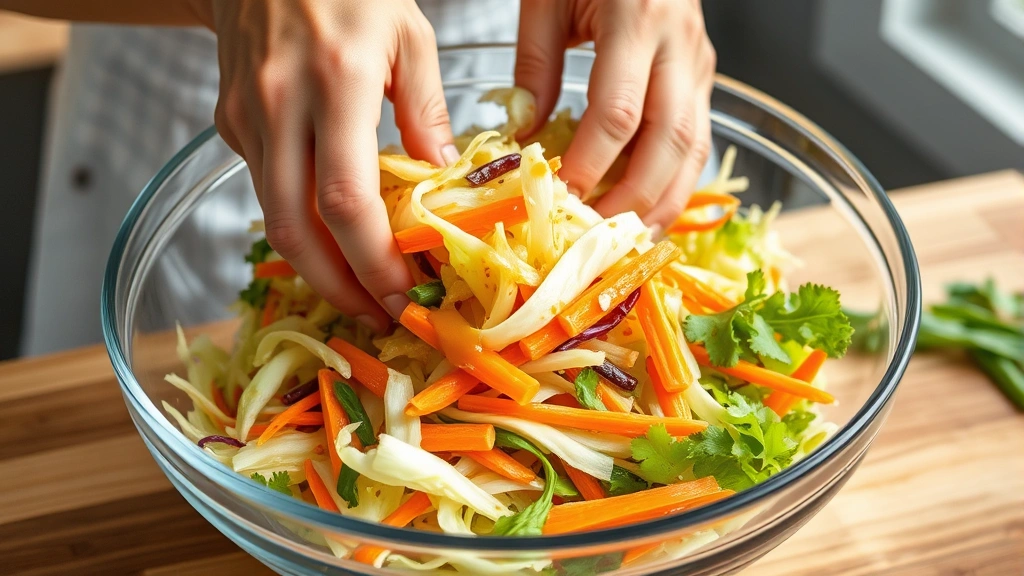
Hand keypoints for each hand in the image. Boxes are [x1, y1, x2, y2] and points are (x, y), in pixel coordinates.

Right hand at [207, 0, 457, 331]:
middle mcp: (280, 107)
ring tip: (360, 289)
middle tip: (377, 315)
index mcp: (336, 83)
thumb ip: (427, 112)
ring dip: (317, 267)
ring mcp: (246, 118)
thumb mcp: (409, 35)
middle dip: (339, 288)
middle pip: (298, 230)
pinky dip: (300, 224)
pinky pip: (266, 189)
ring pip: (274, 219)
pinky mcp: (229, 123)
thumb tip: (444, 182)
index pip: (346, 199)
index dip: (373, 261)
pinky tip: (333, 234)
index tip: (403, 294)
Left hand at [515, 0, 715, 229]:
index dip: (590, 166)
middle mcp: (680, 47)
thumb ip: (534, 67)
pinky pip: (698, 140)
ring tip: (630, 241)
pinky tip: (650, 209)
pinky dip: (676, 182)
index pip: (617, 113)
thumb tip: (524, 137)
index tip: (558, 202)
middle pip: (667, 142)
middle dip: (632, 198)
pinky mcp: (706, 77)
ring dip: (663, 202)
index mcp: (638, 19)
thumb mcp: (548, 0)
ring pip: (694, 148)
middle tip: (598, 239)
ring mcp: (701, 63)